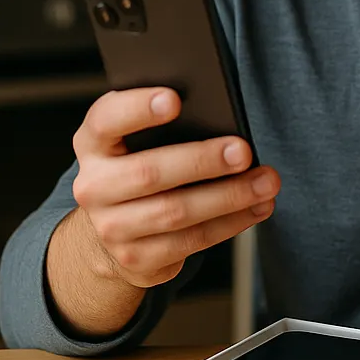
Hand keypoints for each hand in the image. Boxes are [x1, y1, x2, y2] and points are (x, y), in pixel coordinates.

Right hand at [70, 86, 278, 288]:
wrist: (113, 225)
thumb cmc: (139, 164)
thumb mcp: (138, 137)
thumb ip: (164, 122)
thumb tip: (220, 112)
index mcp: (93, 143)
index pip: (106, 119)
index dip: (137, 107)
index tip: (175, 99)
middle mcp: (94, 187)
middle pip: (149, 172)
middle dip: (202, 161)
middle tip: (243, 151)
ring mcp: (111, 228)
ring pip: (175, 213)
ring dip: (229, 197)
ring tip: (265, 182)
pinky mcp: (136, 259)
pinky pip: (191, 242)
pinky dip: (231, 223)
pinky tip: (256, 207)